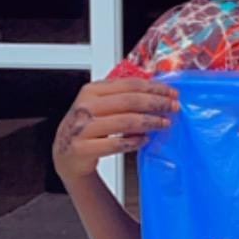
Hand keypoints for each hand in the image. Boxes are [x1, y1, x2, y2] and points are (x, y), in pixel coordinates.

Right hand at [52, 77, 177, 186]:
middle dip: (156, 103)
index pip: (129, 84)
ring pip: (126, 121)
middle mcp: (85, 106)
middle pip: (130, 101)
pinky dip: (134, 141)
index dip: (154, 88)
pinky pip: (116, 144)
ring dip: (150, 122)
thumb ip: (121, 96)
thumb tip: (157, 91)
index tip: (171, 93)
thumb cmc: (88, 126)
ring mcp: (82, 127)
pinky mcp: (83, 148)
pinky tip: (145, 140)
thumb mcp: (99, 105)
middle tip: (173, 108)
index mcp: (91, 91)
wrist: (66, 153)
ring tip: (164, 123)